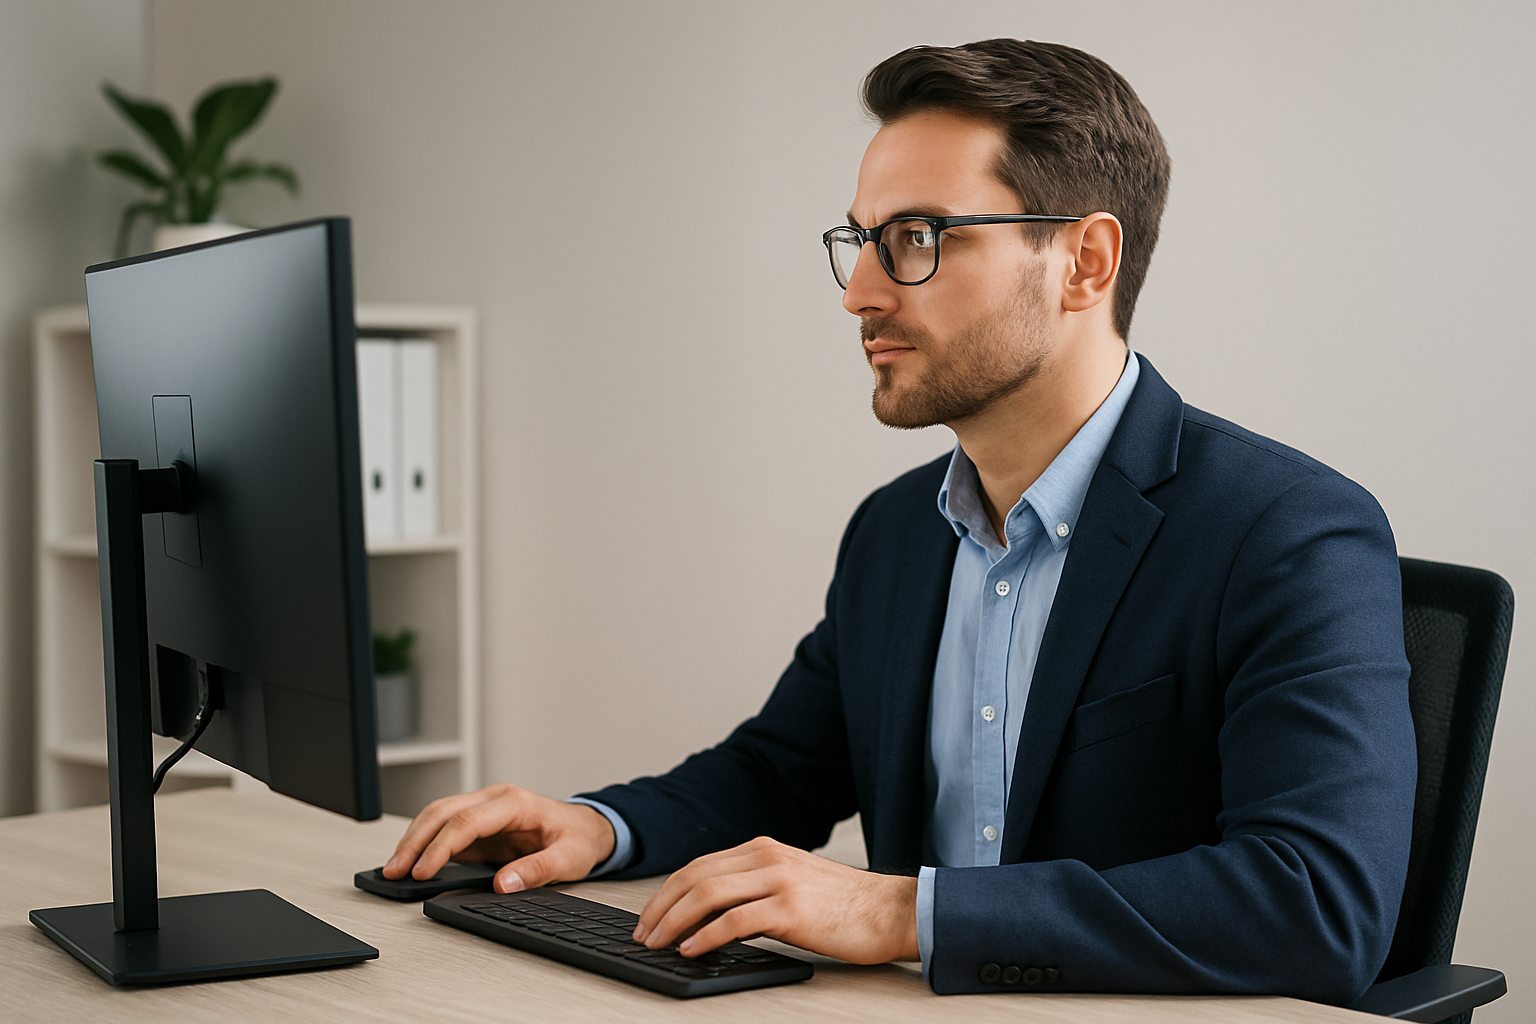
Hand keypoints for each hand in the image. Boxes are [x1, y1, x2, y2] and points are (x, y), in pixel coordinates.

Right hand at [381, 783, 615, 892]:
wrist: (588, 827)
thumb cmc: (579, 838)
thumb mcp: (569, 858)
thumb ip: (538, 870)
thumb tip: (504, 884)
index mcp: (515, 803)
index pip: (467, 820)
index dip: (441, 846)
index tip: (423, 871)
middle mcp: (495, 799)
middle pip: (443, 811)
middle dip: (414, 841)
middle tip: (395, 869)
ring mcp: (484, 809)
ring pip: (437, 815)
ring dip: (413, 840)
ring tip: (394, 867)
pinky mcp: (479, 823)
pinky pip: (445, 828)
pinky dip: (424, 843)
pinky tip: (410, 862)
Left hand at [632, 836, 918, 963]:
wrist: (890, 910)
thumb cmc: (844, 904)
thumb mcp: (793, 882)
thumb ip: (755, 887)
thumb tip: (709, 915)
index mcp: (765, 849)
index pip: (700, 866)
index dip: (668, 892)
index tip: (650, 917)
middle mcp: (768, 858)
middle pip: (696, 877)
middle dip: (662, 907)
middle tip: (644, 934)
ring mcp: (779, 881)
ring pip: (708, 894)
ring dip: (674, 921)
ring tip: (658, 943)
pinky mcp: (791, 909)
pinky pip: (735, 920)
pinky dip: (705, 935)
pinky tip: (691, 949)